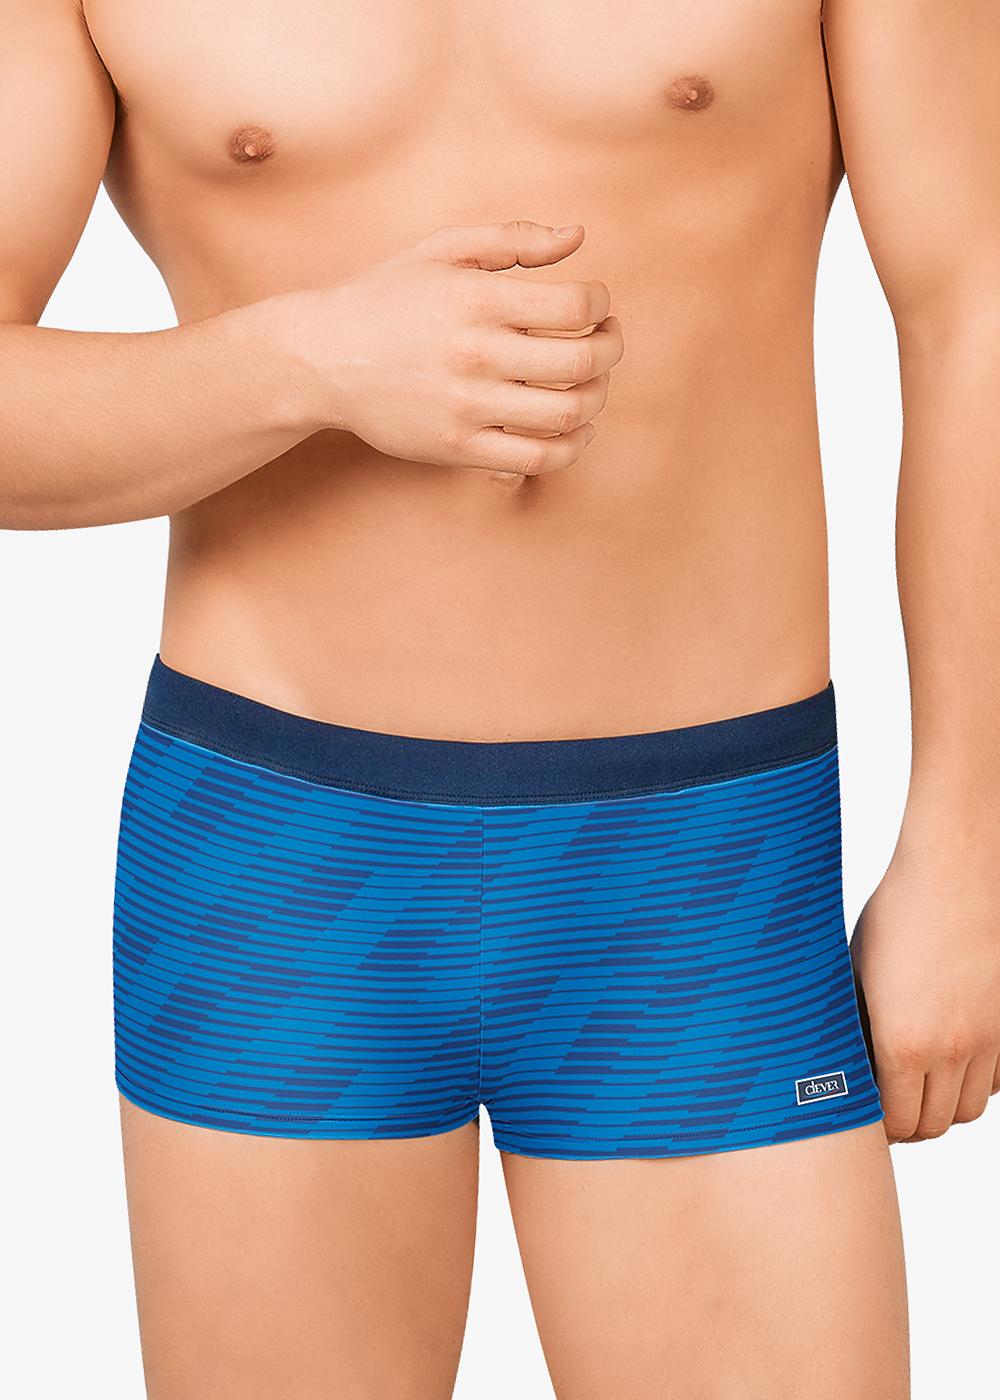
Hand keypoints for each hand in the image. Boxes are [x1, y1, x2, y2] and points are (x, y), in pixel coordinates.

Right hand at [292, 220, 623, 473]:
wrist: (323, 358)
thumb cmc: (388, 298)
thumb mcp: (442, 250)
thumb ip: (513, 239)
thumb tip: (579, 236)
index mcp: (476, 299)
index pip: (576, 307)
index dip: (601, 304)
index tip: (596, 305)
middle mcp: (475, 354)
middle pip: (583, 362)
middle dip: (611, 349)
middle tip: (607, 341)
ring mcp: (467, 407)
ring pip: (568, 414)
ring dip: (597, 398)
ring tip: (591, 384)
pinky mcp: (458, 449)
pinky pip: (537, 459)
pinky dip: (571, 447)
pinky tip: (574, 429)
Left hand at [851, 822, 999, 1143]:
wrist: (952, 874)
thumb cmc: (895, 914)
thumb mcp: (854, 971)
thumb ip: (854, 1025)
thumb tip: (845, 1061)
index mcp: (902, 1044)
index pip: (897, 1122)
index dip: (880, 1127)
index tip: (866, 1113)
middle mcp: (950, 1050)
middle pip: (935, 1124)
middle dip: (908, 1122)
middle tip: (889, 1104)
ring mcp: (986, 1038)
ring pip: (969, 1106)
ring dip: (943, 1105)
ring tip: (919, 1086)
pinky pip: (996, 1079)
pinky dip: (975, 1082)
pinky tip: (951, 1061)